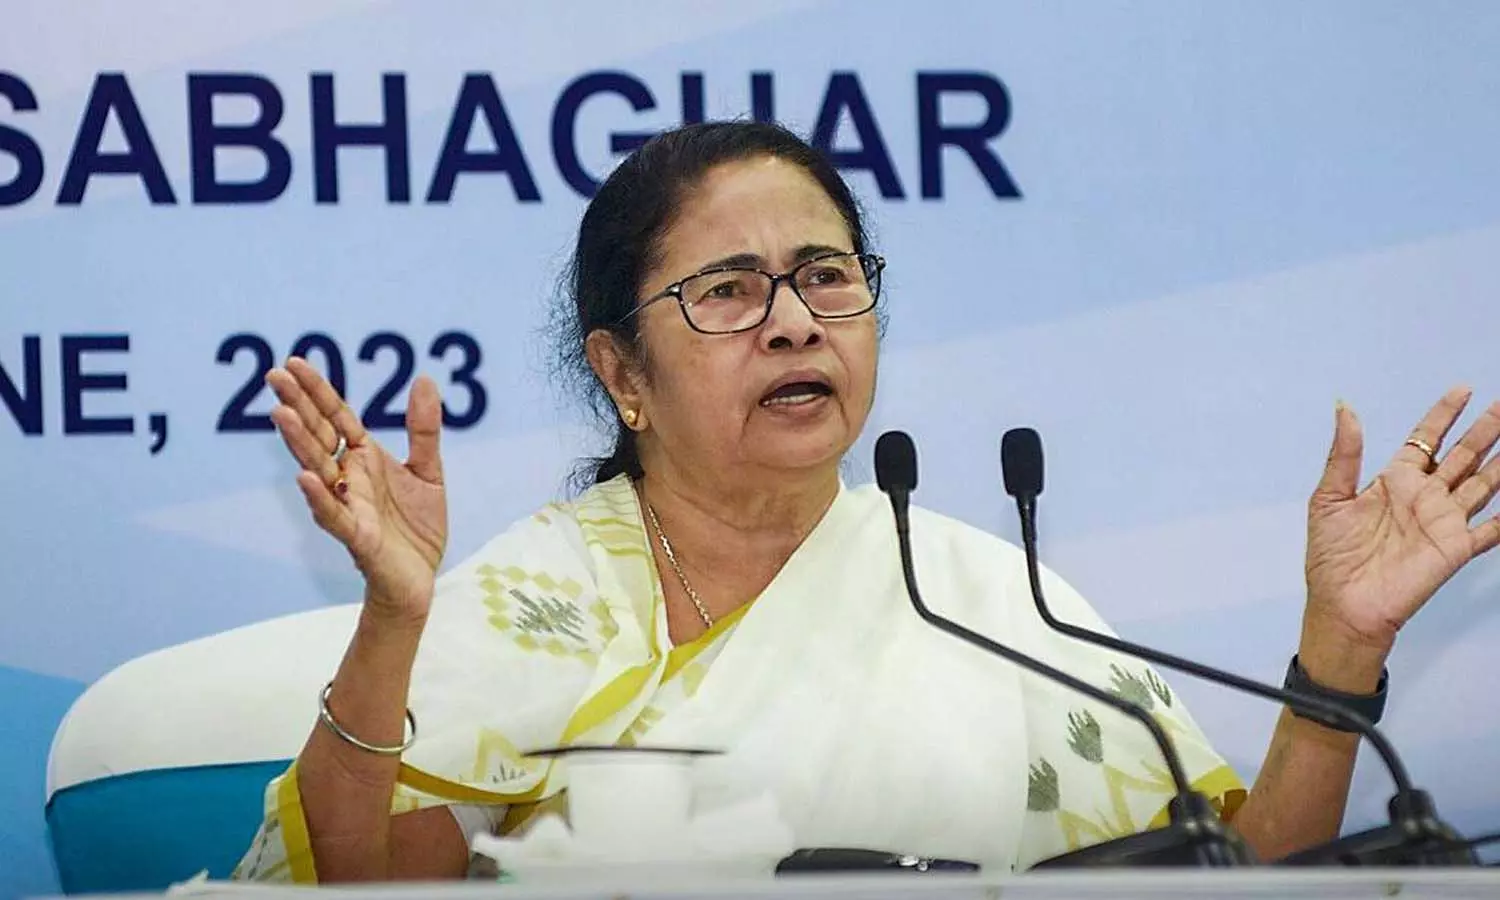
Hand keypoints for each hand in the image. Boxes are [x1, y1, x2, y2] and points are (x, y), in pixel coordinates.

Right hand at [267, 358, 447, 621]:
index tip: (294, 362)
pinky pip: (336, 517)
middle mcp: (349, 480)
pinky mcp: (358, 538)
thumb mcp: (427, 470)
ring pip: (319, 471)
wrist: (419, 580)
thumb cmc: (416, 528)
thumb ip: (422, 429)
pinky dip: (321, 498)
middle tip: (274, 376)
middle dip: (298, 407)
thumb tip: (424, 378)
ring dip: (301, 444)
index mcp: (363, 460)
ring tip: (282, 414)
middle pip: (320, 437)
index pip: (335, 418)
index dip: (317, 391)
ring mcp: (349, 507)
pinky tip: (306, 478)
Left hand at [1302, 387, 1499, 679]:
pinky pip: (1491, 529)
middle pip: (1463, 455)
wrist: (1342, 605)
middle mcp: (1424, 497)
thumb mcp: (1329, 498)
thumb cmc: (1331, 556)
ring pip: (1484, 482)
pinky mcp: (1456, 548)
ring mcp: (1443, 521)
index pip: (1426, 440)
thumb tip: (1345, 407)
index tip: (1463, 389)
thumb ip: (1344, 454)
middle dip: (1485, 429)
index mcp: (1395, 481)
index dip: (1444, 415)